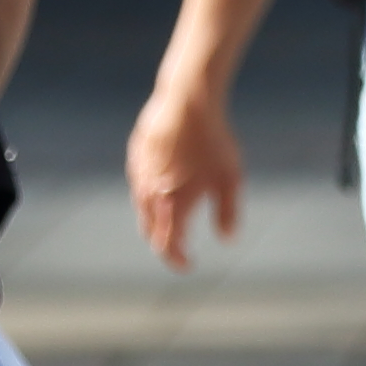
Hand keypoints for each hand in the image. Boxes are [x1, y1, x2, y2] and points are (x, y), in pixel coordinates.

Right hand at [126, 77, 243, 266]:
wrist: (188, 101)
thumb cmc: (213, 141)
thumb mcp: (230, 179)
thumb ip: (227, 213)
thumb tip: (227, 239)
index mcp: (172, 205)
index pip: (168, 245)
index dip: (177, 259)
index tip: (188, 265)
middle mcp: (150, 194)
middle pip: (150, 230)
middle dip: (164, 242)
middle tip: (179, 246)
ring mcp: (138, 173)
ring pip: (141, 206)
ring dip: (154, 219)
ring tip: (170, 220)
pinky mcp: (135, 154)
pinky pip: (139, 182)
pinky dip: (149, 193)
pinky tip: (162, 187)